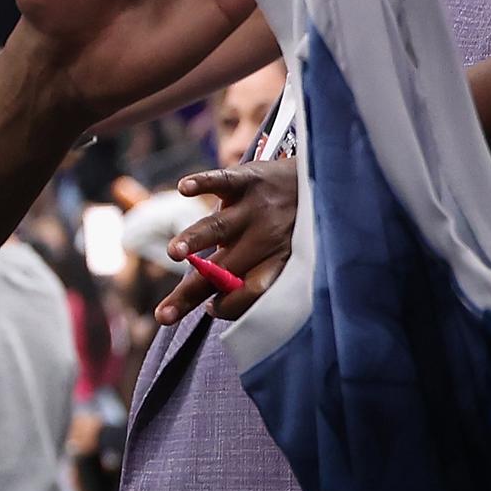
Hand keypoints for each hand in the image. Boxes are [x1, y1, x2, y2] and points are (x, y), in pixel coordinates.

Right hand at [159, 158, 297, 322]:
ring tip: (172, 253)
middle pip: (224, 270)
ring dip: (194, 239)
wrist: (327, 175)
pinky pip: (224, 180)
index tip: (210, 309)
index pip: (251, 291)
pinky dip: (202, 182)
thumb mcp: (294, 254)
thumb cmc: (301, 225)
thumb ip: (261, 275)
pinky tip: (183, 189)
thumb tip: (216, 304)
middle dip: (191, 294)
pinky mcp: (249, 178)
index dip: (230, 306)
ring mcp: (256, 206)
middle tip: (163, 315)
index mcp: (280, 261)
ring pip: (220, 227)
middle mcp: (267, 237)